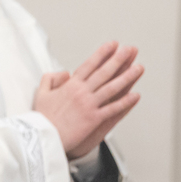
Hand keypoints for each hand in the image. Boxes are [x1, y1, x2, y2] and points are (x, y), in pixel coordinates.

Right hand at [33, 41, 142, 158]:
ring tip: (138, 68)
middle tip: (129, 50)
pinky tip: (135, 96)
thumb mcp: (42, 93)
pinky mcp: (93, 118)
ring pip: (112, 87)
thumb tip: (64, 72)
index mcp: (70, 85)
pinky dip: (125, 102)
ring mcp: (88, 104)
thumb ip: (51, 79)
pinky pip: (113, 108)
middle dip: (118, 59)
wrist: (42, 136)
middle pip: (104, 72)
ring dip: (127, 77)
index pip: (89, 64)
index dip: (102, 53)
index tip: (112, 45)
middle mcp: (81, 92)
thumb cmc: (42, 118)